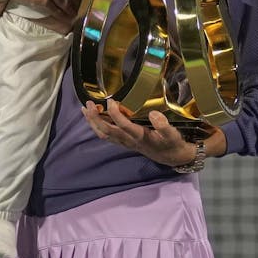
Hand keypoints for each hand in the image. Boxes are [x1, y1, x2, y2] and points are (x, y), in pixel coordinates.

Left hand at [81, 99, 197, 167]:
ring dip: (93, 122)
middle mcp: (129, 140)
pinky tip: (93, 117)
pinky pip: (106, 135)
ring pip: (104, 134)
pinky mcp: (123, 142)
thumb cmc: (171, 143)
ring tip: (84, 109)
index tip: (111, 100)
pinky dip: (97, 126)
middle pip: (107, 130)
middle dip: (95, 118)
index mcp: (140, 136)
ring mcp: (124, 142)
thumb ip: (164, 126)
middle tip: (88, 103)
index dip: (115, 113)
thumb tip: (153, 114)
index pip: (123, 125)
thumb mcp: (173, 135)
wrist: (171, 157)